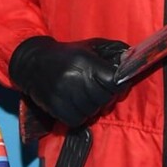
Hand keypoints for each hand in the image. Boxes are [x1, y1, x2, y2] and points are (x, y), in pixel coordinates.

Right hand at [8, 35, 128, 127]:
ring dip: (93, 107)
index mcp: (85, 62)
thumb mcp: (91, 46)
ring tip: (86, 96)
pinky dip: (81, 116)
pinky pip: (78, 120)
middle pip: (105, 98)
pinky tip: (77, 105)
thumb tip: (132, 61)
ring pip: (92, 111)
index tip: (115, 83)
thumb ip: (114, 51)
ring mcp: (63, 94)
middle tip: (99, 89)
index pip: (113, 81)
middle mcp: (74, 79)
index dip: (118, 84)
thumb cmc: (68, 55)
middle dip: (106, 96)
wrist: (33, 63)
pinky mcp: (55, 107)